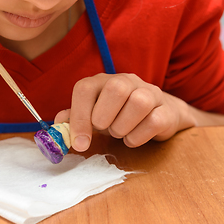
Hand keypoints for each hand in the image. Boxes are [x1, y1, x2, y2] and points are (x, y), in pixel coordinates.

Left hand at [55, 73, 195, 150]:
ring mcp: (150, 92)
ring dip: (123, 127)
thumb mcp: (93, 115)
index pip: (85, 88)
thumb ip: (75, 118)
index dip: (79, 116)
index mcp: (103, 81)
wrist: (157, 114)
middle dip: (105, 117)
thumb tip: (58, 123)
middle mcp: (127, 81)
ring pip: (139, 102)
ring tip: (119, 132)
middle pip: (116, 88)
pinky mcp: (166, 110)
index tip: (80, 142)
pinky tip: (132, 137)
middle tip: (105, 129)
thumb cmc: (118, 115)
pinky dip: (138, 136)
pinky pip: (154, 121)